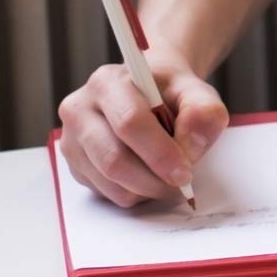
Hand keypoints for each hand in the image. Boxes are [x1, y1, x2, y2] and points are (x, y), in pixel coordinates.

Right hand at [57, 46, 227, 207]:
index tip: (184, 173)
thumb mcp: (197, 92)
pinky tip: (148, 176)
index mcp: (108, 82)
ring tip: (168, 178)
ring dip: (145, 190)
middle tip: (181, 184)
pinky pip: (105, 193)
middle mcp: (80, 109)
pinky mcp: (75, 166)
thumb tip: (189, 148)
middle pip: (113, 159)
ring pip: (109, 182)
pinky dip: (133, 193)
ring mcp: (72, 140)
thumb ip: (203, 113)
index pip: (129, 122)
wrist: (151, 94)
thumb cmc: (171, 94)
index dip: (159, 152)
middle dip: (153, 179)